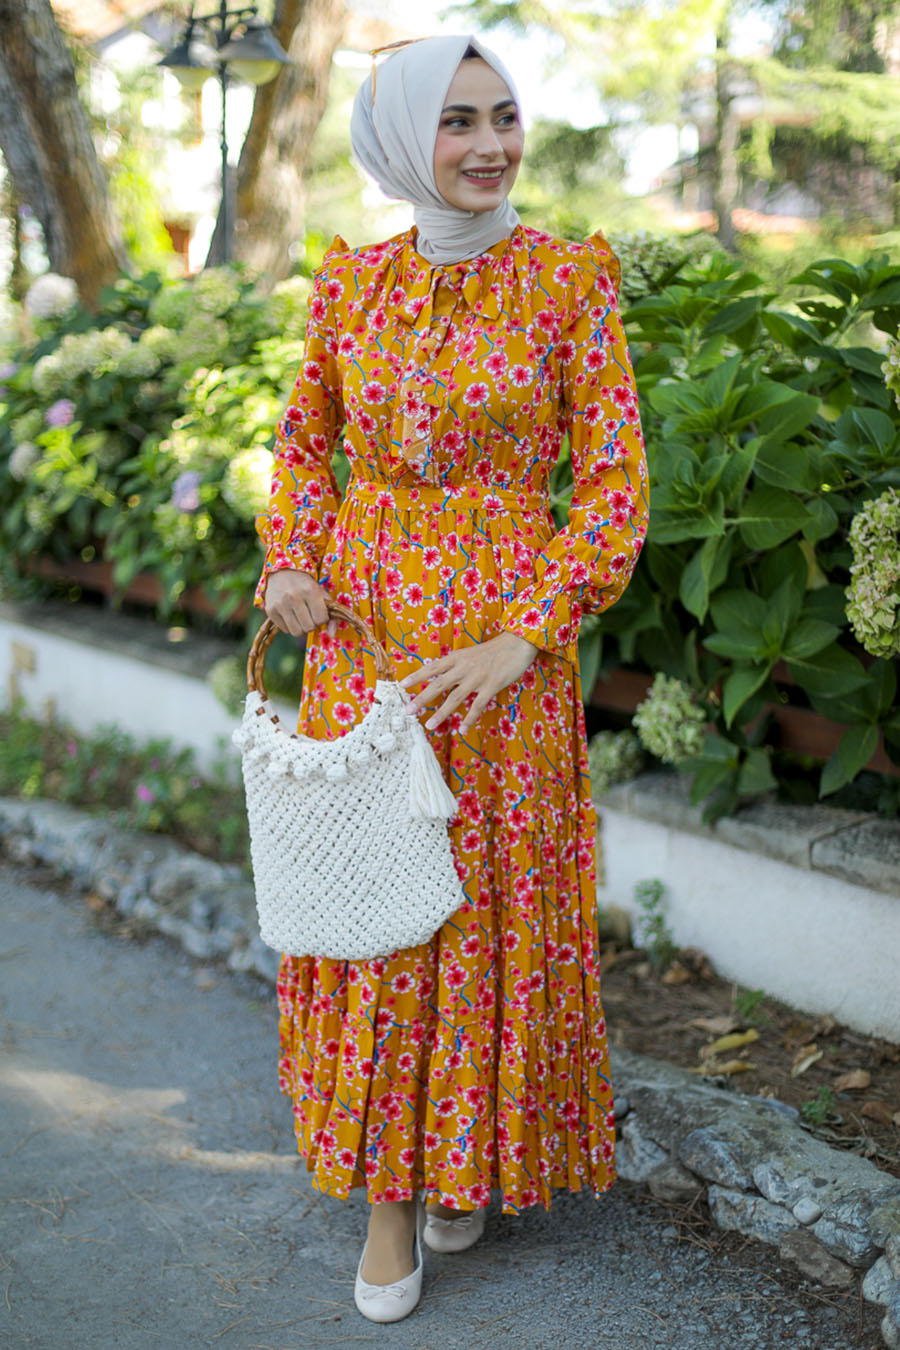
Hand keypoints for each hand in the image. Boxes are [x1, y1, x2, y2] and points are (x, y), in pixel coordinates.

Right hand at [263, 569, 335, 637]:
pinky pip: (285, 630)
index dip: (322, 618)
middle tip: (309, 615)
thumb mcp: (321, 593)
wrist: (281, 573)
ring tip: (301, 618)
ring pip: (297, 632)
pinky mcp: (270, 610)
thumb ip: (331, 613)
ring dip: (301, 628)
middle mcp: (294, 597)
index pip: (321, 620)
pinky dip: (290, 626)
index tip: (318, 612)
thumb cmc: (305, 585)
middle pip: (309, 627)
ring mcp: (280, 604)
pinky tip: (290, 615)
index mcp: (310, 590)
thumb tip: (331, 634)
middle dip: (312, 624)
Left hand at [399, 632, 539, 733]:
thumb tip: (438, 675)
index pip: (432, 667)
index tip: (402, 685)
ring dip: (441, 713)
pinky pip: (477, 705)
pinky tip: (462, 729)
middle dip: (421, 698)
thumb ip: (455, 664)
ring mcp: (477, 678)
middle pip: (438, 684)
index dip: (417, 676)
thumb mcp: (469, 653)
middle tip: (408, 711)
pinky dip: (469, 718)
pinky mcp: (491, 686)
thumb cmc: (492, 651)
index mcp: (457, 657)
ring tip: (429, 725)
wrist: (516, 644)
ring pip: (454, 698)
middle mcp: (463, 667)